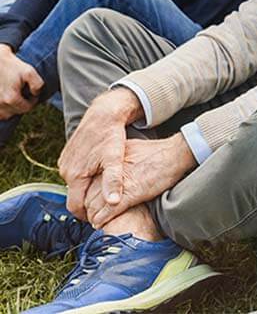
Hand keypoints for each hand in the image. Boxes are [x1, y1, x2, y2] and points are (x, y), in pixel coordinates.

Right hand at [0, 45, 43, 119]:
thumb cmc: (12, 66)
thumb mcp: (29, 72)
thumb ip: (37, 85)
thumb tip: (36, 94)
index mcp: (11, 98)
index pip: (27, 108)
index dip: (33, 101)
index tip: (32, 93)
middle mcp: (0, 104)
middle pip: (16, 112)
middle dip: (23, 104)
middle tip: (24, 93)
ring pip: (6, 114)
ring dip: (12, 108)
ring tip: (15, 96)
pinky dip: (3, 109)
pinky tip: (6, 99)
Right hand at [58, 87, 142, 220]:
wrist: (103, 114)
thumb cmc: (111, 136)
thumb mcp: (115, 159)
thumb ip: (113, 181)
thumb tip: (112, 204)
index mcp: (75, 175)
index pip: (75, 207)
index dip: (88, 215)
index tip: (101, 217)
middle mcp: (65, 170)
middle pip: (75, 196)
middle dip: (88, 202)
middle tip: (105, 204)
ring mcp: (64, 163)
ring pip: (75, 185)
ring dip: (86, 189)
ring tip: (104, 190)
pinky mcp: (67, 156)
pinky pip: (74, 174)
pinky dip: (84, 178)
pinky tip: (99, 175)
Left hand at [84, 134, 195, 227]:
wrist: (175, 153)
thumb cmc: (158, 151)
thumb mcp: (130, 148)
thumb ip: (118, 159)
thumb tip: (113, 167)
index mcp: (110, 162)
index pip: (89, 183)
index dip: (89, 195)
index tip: (92, 202)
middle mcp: (110, 172)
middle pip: (88, 195)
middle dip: (88, 208)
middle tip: (91, 216)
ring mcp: (119, 184)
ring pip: (95, 206)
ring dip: (93, 217)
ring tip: (95, 222)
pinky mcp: (130, 194)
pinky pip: (108, 212)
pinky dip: (102, 220)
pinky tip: (100, 224)